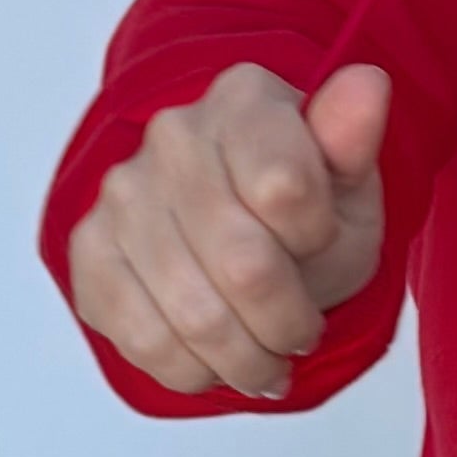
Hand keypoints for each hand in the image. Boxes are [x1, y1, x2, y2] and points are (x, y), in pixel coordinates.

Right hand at [68, 62, 390, 395]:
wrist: (242, 234)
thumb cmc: (302, 212)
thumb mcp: (349, 186)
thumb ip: (353, 142)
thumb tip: (366, 86)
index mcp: (245, 101)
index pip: (285, 188)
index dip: (316, 239)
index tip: (321, 244)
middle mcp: (173, 136)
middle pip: (243, 265)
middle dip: (287, 323)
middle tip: (301, 335)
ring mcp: (122, 195)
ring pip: (193, 315)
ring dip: (244, 358)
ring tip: (266, 361)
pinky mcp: (89, 251)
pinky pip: (143, 338)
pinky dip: (192, 370)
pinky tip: (215, 363)